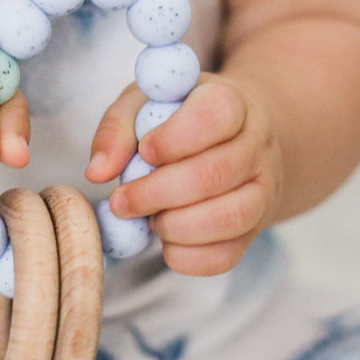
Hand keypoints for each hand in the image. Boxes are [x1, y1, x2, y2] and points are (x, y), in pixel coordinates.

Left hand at [86, 73, 282, 275]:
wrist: (232, 142)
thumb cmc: (178, 119)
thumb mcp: (144, 105)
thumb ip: (117, 128)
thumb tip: (97, 171)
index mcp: (231, 102)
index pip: (214, 115)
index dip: (173, 139)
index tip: (144, 151)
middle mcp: (256, 145)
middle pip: (216, 173)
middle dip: (157, 193)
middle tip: (121, 201)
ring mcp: (262, 190)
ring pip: (229, 218)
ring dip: (174, 226)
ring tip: (149, 219)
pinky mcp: (255, 230)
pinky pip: (226, 255)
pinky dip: (186, 256)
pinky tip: (166, 240)